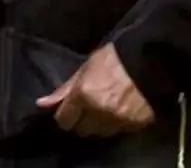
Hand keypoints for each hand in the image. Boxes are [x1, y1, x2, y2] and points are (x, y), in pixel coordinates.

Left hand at [36, 43, 154, 137]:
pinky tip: (120, 110)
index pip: (63, 120)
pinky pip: (119, 132)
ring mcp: (117, 121)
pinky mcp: (135, 125)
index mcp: (83, 94)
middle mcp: (98, 111)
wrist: (148, 57)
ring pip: (100, 134)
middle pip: (81, 131)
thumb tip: (42, 104)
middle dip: (81, 120)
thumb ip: (66, 88)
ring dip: (99, 124)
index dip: (65, 114)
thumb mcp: (86, 66)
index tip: (69, 108)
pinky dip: (117, 124)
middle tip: (87, 107)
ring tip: (104, 108)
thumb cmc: (114, 56)